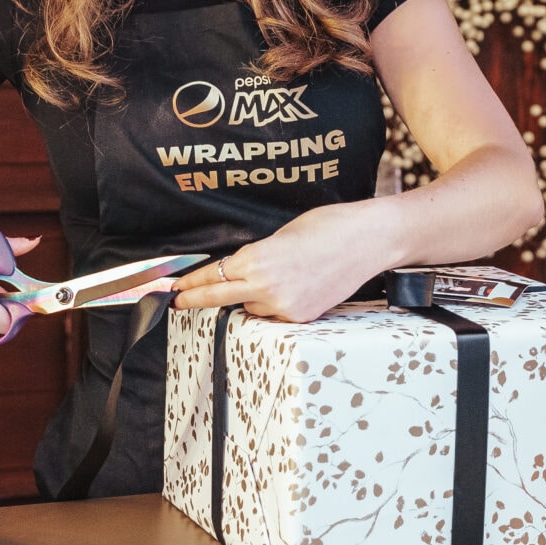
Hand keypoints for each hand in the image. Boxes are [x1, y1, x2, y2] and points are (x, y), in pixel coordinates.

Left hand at [171, 201, 390, 321]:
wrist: (369, 240)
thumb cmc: (329, 226)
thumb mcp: (282, 234)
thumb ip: (256, 255)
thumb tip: (241, 270)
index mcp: (257, 260)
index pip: (213, 276)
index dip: (191, 283)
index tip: (175, 287)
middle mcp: (266, 288)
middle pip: (219, 298)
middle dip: (197, 298)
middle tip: (178, 301)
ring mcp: (285, 307)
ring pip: (252, 306)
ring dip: (251, 296)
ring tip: (277, 277)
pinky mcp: (302, 318)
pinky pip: (275, 314)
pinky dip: (276, 304)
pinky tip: (295, 287)